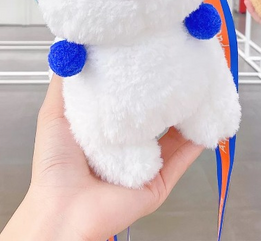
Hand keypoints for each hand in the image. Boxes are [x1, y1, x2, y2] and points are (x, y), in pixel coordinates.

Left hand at [0, 76, 203, 240]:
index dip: (143, 79)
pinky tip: (206, 124)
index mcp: (108, 129)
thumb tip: (72, 51)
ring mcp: (147, 164)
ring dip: (189, 115)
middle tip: (185, 70)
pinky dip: (197, 142)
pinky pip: (183, 159)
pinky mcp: (158, 181)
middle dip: (171, 94)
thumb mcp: (56, 113)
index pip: (131, 100)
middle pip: (157, 116)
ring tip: (201, 90)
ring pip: (175, 135)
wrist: (62, 209)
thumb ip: (66, 84)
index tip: (155, 57)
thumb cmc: (54, 165)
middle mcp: (130, 145)